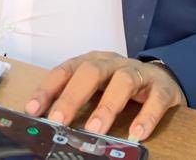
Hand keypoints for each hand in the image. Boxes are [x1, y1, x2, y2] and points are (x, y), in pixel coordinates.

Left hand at [25, 52, 184, 142]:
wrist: (163, 78)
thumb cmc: (119, 85)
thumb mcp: (95, 87)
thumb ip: (75, 99)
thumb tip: (48, 120)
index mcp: (91, 62)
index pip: (64, 71)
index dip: (47, 89)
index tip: (33, 109)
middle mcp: (112, 63)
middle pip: (90, 72)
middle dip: (72, 96)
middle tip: (59, 120)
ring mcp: (138, 73)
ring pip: (122, 82)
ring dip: (107, 106)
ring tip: (95, 129)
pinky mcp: (162, 87)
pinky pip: (155, 99)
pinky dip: (146, 116)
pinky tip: (137, 133)